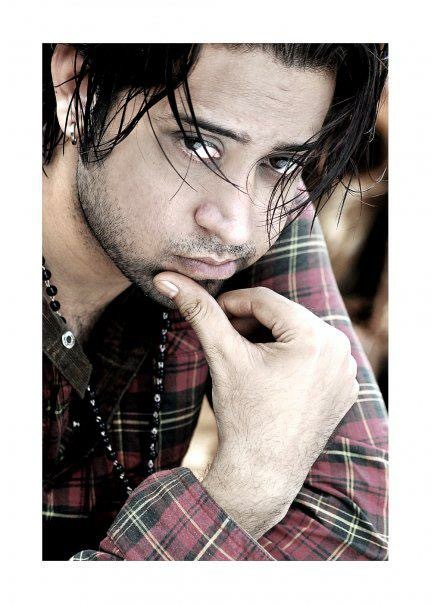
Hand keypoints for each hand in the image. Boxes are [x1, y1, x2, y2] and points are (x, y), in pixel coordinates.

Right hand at [153, 273, 358, 539]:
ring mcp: (345, 372)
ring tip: (246, 357)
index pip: (266, 300)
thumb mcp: (222, 356)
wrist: (261, 473)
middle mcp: (339, 350)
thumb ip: (199, 311)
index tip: (212, 314)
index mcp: (315, 336)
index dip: (233, 302)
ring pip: (299, 336)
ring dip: (271, 339)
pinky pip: (314, 358)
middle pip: (285, 317)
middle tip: (226, 337)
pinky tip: (269, 377)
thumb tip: (167, 278)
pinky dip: (291, 359)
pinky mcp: (344, 390)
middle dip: (253, 323)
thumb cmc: (243, 415)